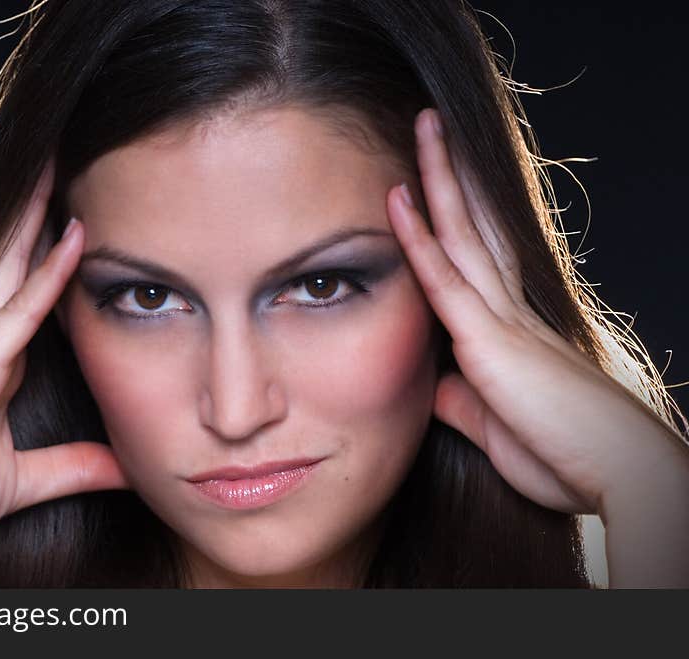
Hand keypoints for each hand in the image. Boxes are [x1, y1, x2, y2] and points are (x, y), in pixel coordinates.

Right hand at [0, 160, 126, 582]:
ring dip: (37, 214)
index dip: (50, 252)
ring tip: (59, 160)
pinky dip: (49, 271)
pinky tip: (74, 233)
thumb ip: (74, 468)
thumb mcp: (20, 481)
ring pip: (12, 265)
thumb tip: (127, 469)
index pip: (30, 292)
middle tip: (65, 159)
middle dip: (37, 211)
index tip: (80, 217)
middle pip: (15, 261)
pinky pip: (19, 309)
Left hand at [386, 109, 688, 523]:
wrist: (621, 479)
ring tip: (425, 124)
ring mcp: (504, 320)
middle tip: (434, 125)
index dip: (462, 213)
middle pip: (476, 227)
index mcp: (514, 329)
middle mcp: (511, 311)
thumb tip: (437, 384)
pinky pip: (446, 280)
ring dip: (439, 178)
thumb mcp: (496, 427)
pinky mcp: (494, 342)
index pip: (482, 255)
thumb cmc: (566, 457)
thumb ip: (464, 399)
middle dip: (452, 175)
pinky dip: (420, 239)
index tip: (441, 176)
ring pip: (463, 234)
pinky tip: (399, 199)